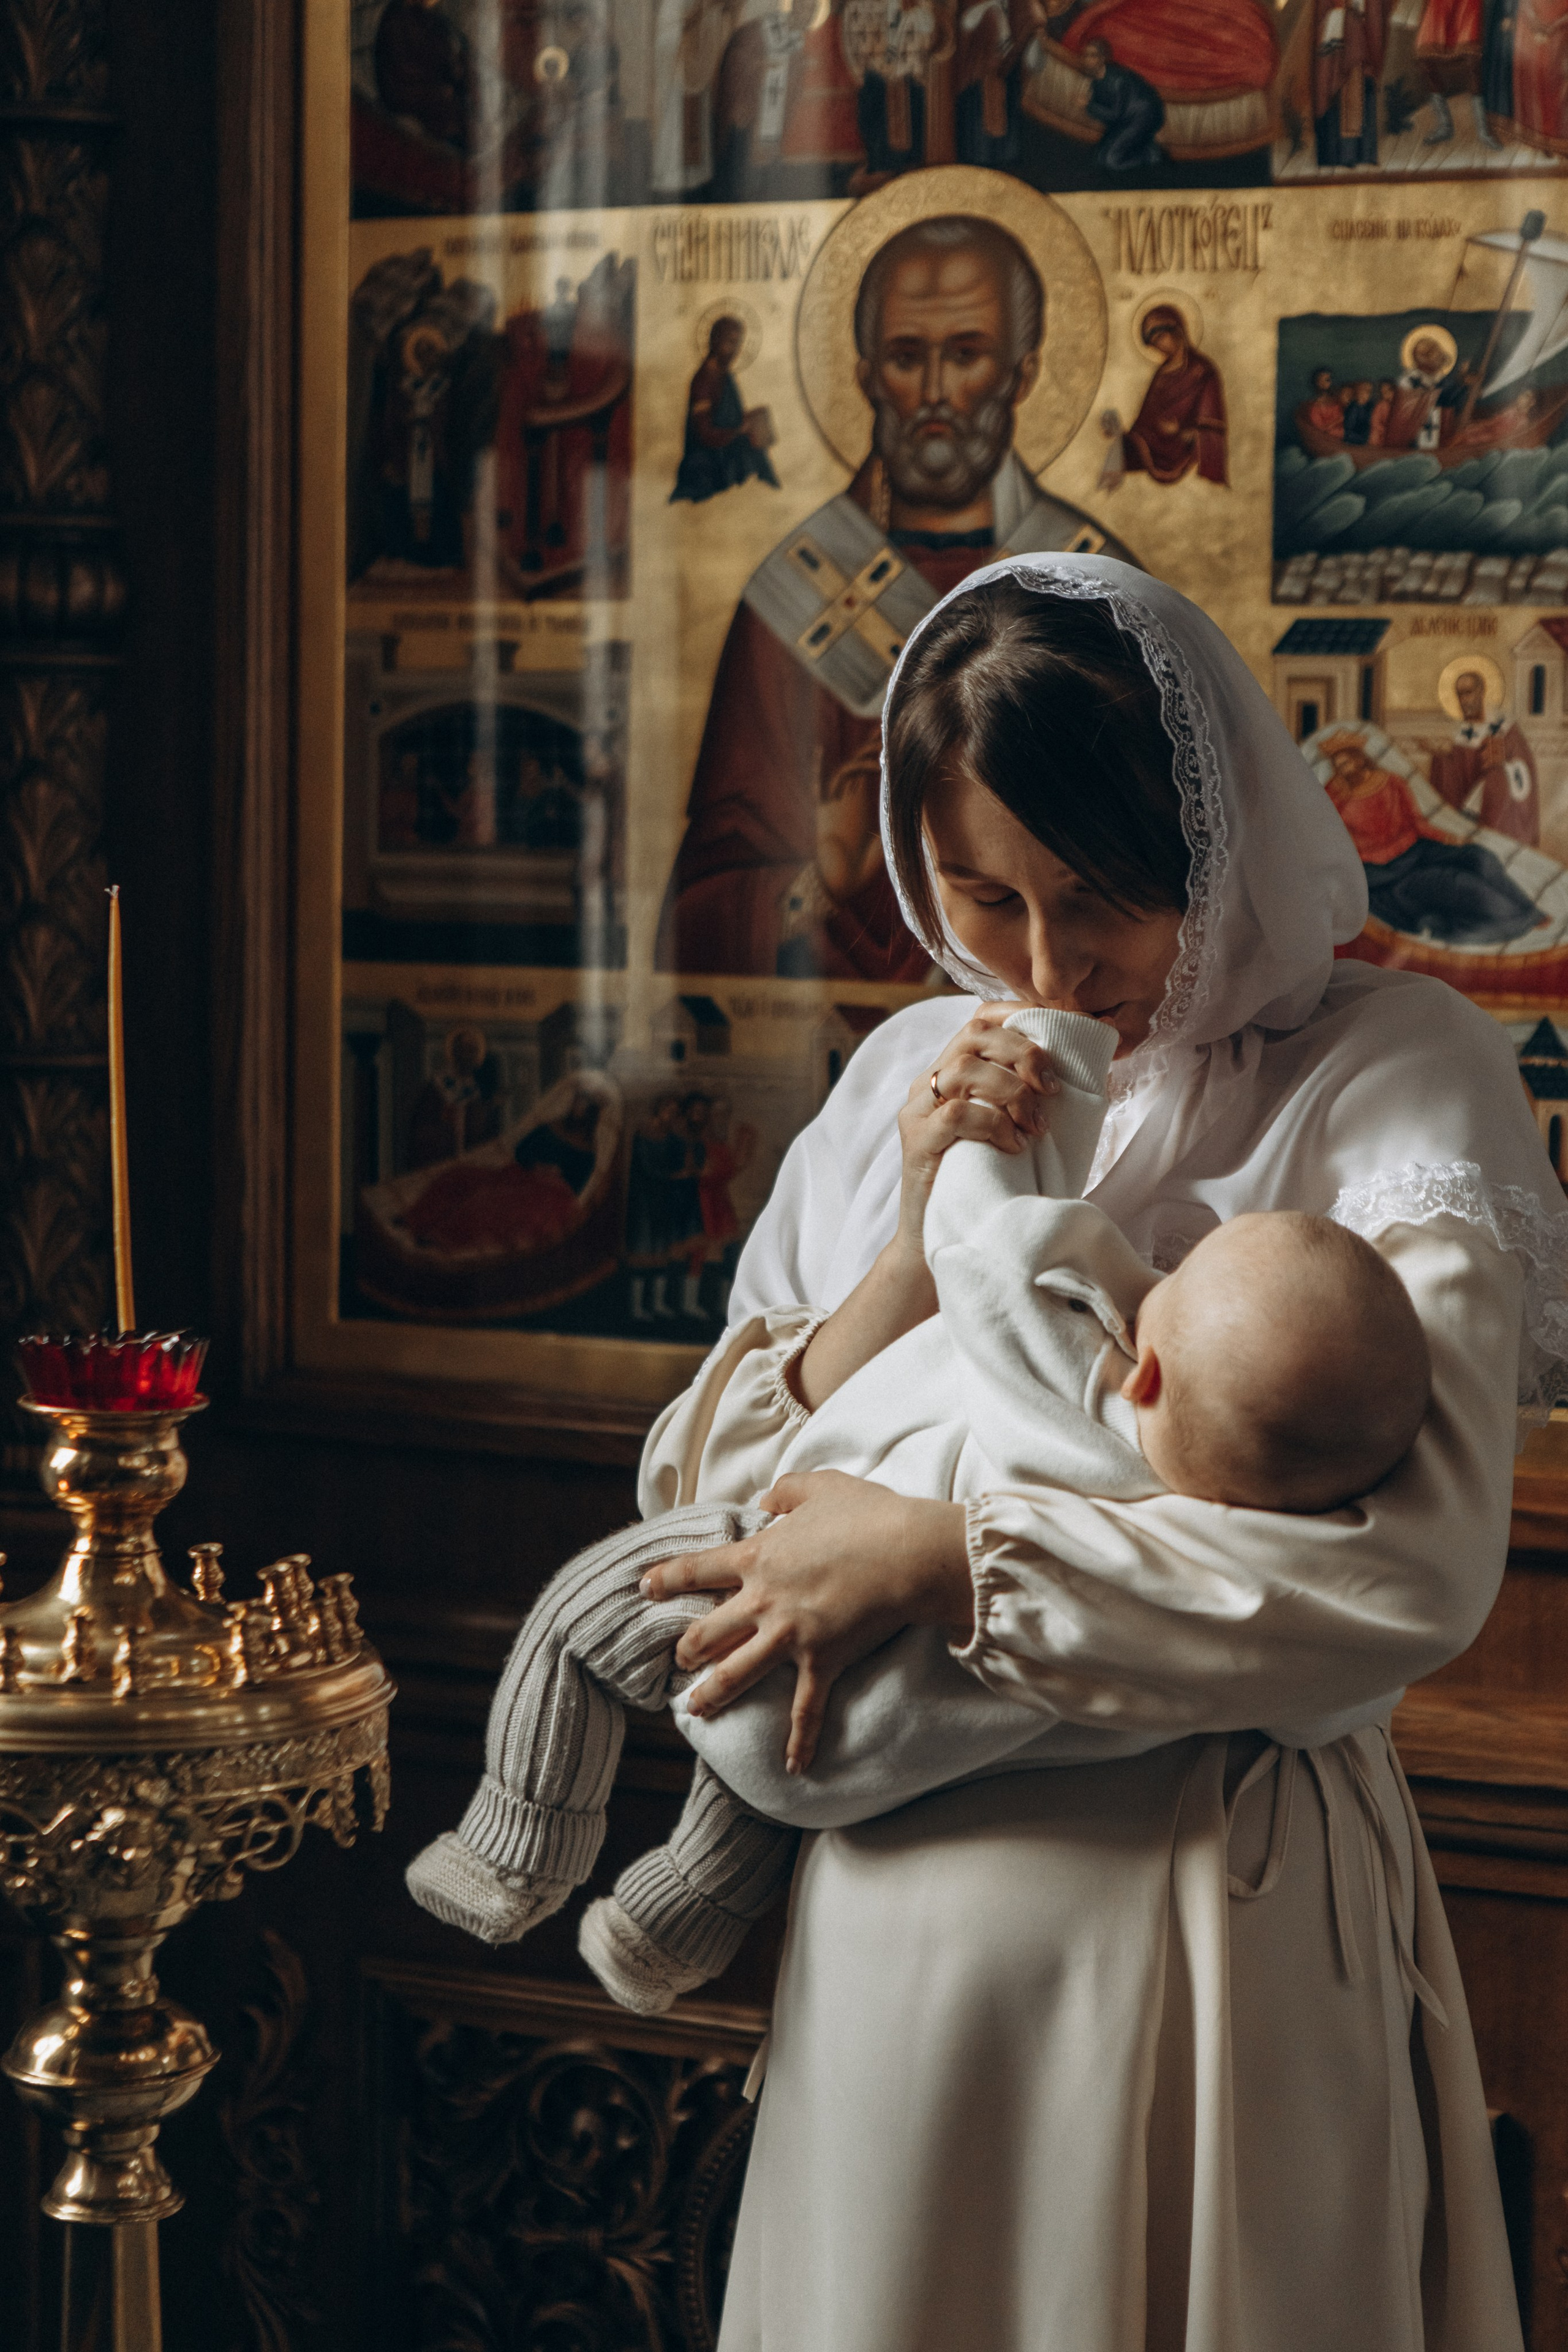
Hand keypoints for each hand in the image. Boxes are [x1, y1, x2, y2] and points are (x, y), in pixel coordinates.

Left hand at [640, 1472, 972, 1775]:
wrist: (908, 1554)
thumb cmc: (868, 1515)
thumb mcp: (821, 1486)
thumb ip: (786, 1491)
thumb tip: (766, 1499)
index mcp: (757, 1558)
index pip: (697, 1570)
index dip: (667, 1579)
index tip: (645, 1588)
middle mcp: (762, 1601)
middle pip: (707, 1632)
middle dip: (687, 1648)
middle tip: (677, 1658)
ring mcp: (789, 1636)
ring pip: (736, 1674)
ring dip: (712, 1695)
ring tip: (693, 1709)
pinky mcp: (821, 1662)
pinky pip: (805, 1710)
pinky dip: (800, 1741)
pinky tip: (793, 1767)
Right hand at [895, 1002, 1057, 1263]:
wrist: (937, 1242)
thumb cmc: (983, 1186)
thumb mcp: (1008, 1132)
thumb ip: (1027, 1100)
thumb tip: (1091, 1078)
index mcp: (951, 1073)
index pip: (981, 1019)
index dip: (1021, 1016)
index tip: (1061, 1036)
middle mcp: (928, 1084)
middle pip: (974, 1034)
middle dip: (1024, 1053)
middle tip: (1053, 1089)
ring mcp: (917, 1112)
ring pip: (963, 1069)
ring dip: (1012, 1091)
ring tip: (1036, 1125)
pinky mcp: (916, 1143)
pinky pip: (955, 1116)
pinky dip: (993, 1124)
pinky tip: (1014, 1145)